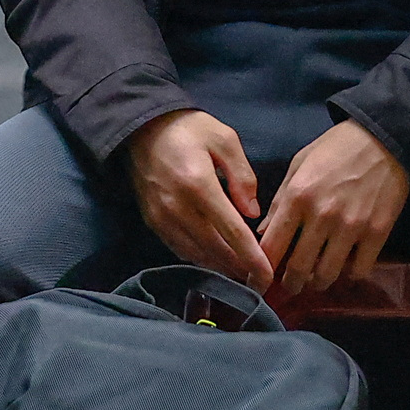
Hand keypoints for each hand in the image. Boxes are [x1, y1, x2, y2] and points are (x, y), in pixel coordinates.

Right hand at [128, 108, 267, 288]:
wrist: (141, 128)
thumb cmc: (188, 129)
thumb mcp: (224, 139)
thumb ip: (242, 175)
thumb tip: (252, 212)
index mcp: (199, 185)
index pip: (232, 231)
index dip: (252, 257)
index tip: (267, 276)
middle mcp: (179, 208)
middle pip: (215, 250)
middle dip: (239, 268)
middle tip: (260, 281)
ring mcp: (162, 218)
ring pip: (197, 254)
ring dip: (220, 267)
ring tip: (242, 275)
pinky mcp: (153, 222)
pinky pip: (179, 249)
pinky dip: (200, 259)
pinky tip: (215, 261)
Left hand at [261, 120, 409, 297]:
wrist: (384, 137)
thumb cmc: (335, 148)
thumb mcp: (299, 165)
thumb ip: (279, 201)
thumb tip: (262, 234)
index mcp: (297, 197)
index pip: (271, 246)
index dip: (260, 270)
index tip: (256, 282)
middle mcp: (321, 216)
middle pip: (298, 269)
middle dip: (289, 284)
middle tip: (289, 286)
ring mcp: (351, 226)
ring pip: (327, 275)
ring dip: (318, 283)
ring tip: (316, 280)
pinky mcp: (377, 233)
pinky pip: (359, 270)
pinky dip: (349, 274)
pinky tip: (345, 267)